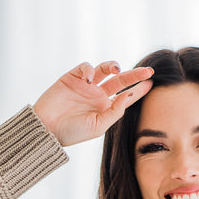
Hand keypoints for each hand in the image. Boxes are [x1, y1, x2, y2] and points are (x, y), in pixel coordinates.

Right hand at [32, 60, 154, 146]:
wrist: (47, 129)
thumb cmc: (72, 132)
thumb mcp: (98, 126)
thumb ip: (115, 112)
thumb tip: (129, 95)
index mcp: (105, 108)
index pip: (125, 96)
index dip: (139, 89)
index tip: (151, 83)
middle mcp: (97, 95)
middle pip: (120, 80)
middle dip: (134, 75)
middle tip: (148, 71)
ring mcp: (85, 85)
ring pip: (104, 70)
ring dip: (113, 66)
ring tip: (116, 70)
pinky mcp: (72, 77)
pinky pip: (85, 68)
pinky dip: (90, 70)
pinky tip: (89, 80)